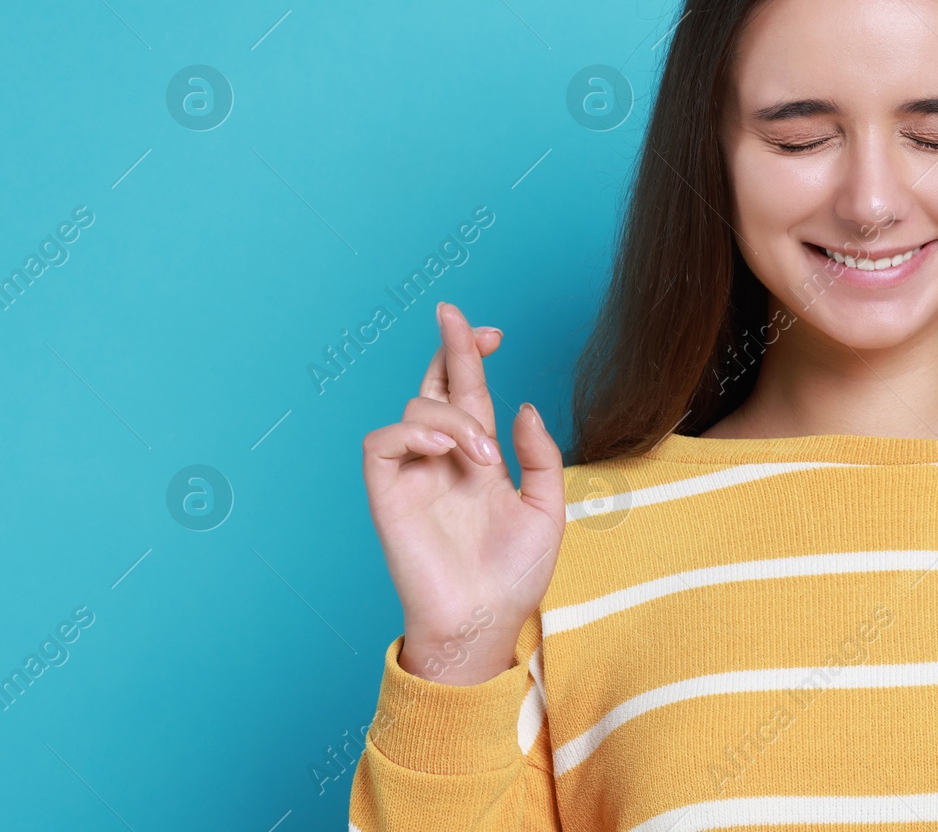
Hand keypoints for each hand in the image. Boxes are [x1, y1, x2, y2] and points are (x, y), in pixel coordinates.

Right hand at [361, 301, 565, 684]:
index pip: (469, 392)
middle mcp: (443, 459)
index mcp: (478, 458)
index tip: (494, 332)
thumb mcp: (547, 508)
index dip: (472, 356)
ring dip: (454, 417)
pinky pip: (382, 443)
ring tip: (483, 456)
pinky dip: (411, 430)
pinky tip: (443, 446)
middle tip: (468, 324)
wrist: (487, 622)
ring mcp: (414, 475)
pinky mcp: (388, 496)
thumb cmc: (516, 575)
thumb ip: (539, 455)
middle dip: (451, 348)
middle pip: (436, 385)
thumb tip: (523, 407)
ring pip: (417, 407)